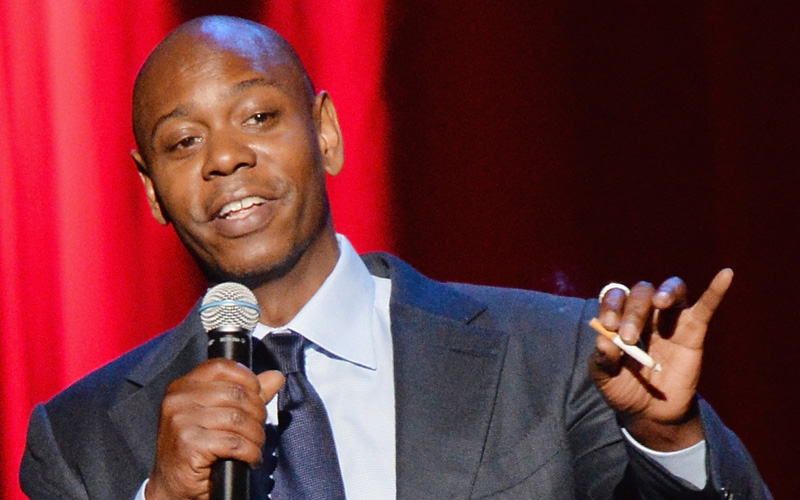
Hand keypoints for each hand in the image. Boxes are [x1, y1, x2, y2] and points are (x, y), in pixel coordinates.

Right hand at [145, 359, 283, 499]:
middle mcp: (178, 400)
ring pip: (238, 419)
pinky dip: (250, 452)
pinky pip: (233, 443)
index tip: (258, 396)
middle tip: (259, 428)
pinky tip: (251, 458)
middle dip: (257, 412)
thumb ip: (247, 393)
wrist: (173, 485)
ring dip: (256, 435)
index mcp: (183, 386)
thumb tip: (276, 377)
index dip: (248, 379)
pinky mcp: (189, 445)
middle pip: (235, 393)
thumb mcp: (219, 414)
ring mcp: (181, 422)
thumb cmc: (197, 446)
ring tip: (256, 445)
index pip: (222, 367)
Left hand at [589, 269, 732, 450]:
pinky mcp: (693, 332)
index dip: (612, 305)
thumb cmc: (623, 389)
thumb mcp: (604, 379)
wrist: (649, 413)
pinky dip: (716, 290)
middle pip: (642, 293)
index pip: (616, 297)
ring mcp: (671, 320)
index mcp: (621, 318)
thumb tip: (604, 343)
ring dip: (665, 292)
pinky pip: (706, 307)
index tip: (609, 325)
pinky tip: (725, 274)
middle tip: (630, 338)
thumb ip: (601, 361)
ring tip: (660, 302)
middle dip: (634, 312)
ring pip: (672, 290)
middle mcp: (646, 313)